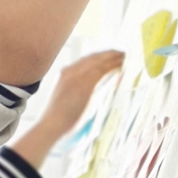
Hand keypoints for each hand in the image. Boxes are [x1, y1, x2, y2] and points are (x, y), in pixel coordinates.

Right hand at [10, 48, 124, 167]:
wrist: (52, 124)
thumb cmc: (58, 118)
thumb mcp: (67, 100)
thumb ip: (78, 92)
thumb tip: (90, 94)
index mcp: (63, 75)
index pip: (84, 61)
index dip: (99, 57)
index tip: (109, 57)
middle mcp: (69, 70)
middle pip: (92, 57)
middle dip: (108, 54)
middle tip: (121, 53)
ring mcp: (77, 74)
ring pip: (99, 59)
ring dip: (113, 56)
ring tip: (125, 56)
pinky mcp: (86, 81)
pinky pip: (104, 68)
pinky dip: (114, 64)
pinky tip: (122, 63)